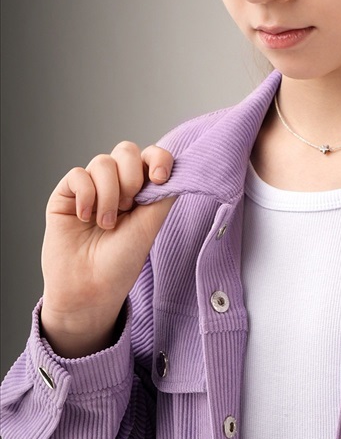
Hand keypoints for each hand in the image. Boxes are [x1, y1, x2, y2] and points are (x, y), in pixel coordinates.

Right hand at [41, 142, 175, 357]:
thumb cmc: (121, 261)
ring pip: (102, 161)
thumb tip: (175, 167)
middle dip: (131, 177)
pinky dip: (86, 195)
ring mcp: (90, 188)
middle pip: (126, 150)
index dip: (158, 158)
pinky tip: (85, 218)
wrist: (90, 287)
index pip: (151, 156)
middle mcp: (116, 184)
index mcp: (141, 190)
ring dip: (109, 194)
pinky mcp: (66, 195)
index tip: (161, 178)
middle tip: (129, 208)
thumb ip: (163, 193)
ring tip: (107, 223)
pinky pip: (77, 174)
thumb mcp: (151, 224)